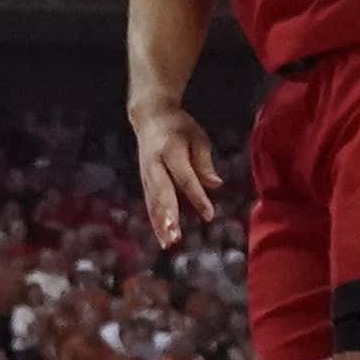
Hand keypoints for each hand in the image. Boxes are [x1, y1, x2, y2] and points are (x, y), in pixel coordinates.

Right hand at [131, 98, 220, 250]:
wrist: (150, 116)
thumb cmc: (179, 127)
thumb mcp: (198, 137)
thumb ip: (204, 162)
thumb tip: (215, 185)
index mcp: (171, 150)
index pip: (185, 178)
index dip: (197, 197)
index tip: (209, 215)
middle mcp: (155, 164)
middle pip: (162, 192)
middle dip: (168, 214)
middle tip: (175, 235)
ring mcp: (146, 173)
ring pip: (152, 201)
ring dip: (160, 223)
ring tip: (169, 243)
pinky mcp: (143, 181)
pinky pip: (149, 203)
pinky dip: (155, 221)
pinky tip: (163, 238)